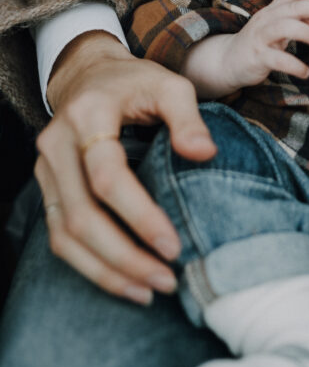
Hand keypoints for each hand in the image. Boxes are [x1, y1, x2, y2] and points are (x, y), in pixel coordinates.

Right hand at [37, 31, 216, 302]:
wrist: (89, 76)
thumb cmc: (136, 83)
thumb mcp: (170, 85)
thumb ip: (188, 117)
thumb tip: (205, 154)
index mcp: (88, 116)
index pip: (107, 176)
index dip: (139, 215)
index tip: (173, 245)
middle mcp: (57, 145)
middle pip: (82, 215)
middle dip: (124, 256)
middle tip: (167, 280)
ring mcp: (46, 170)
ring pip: (65, 234)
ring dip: (107, 270)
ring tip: (149, 291)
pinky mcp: (47, 189)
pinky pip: (60, 237)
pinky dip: (91, 265)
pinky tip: (125, 282)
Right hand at [220, 0, 308, 87]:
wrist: (226, 62)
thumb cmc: (258, 43)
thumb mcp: (277, 30)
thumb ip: (295, 22)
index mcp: (271, 12)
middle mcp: (266, 20)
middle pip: (293, 8)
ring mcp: (260, 37)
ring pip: (285, 28)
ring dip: (307, 32)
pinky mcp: (257, 57)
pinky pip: (278, 60)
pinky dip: (295, 66)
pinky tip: (306, 72)